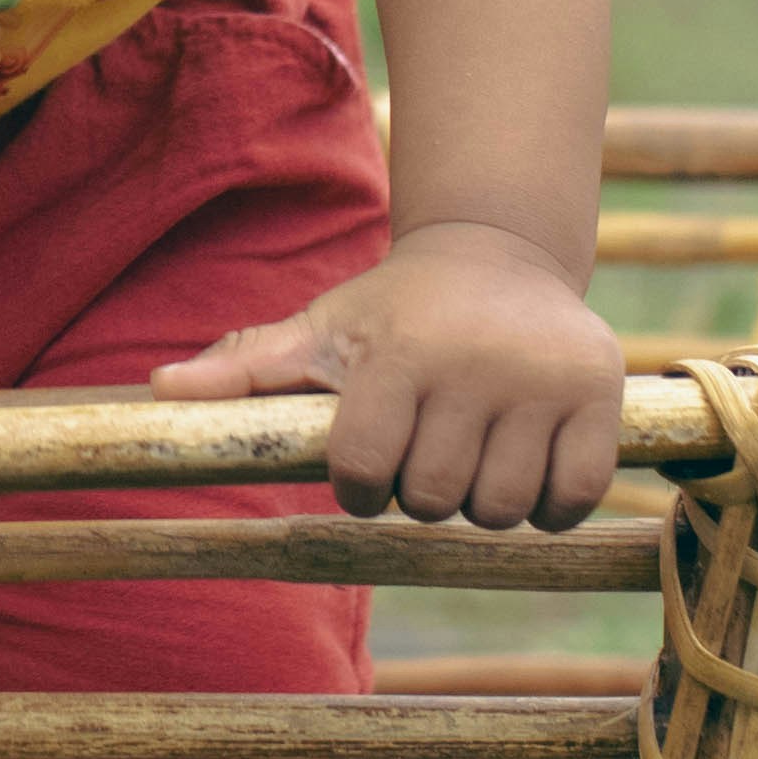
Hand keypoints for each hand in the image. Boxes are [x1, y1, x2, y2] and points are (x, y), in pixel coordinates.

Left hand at [152, 224, 623, 525]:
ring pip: (503, 508)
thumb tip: (156, 390)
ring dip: (483, 504)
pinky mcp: (601, 395)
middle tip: (426, 451)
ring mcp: (544, 381)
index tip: (369, 467)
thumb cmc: (393, 309)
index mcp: (398, 353)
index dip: (360, 489)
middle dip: (422, 493)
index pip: (364, 475)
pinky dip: (549, 506)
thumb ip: (243, 366)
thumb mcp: (318, 328)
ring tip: (473, 457)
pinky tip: (528, 469)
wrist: (497, 250)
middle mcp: (476, 364)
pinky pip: (575, 497)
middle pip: (435, 501)